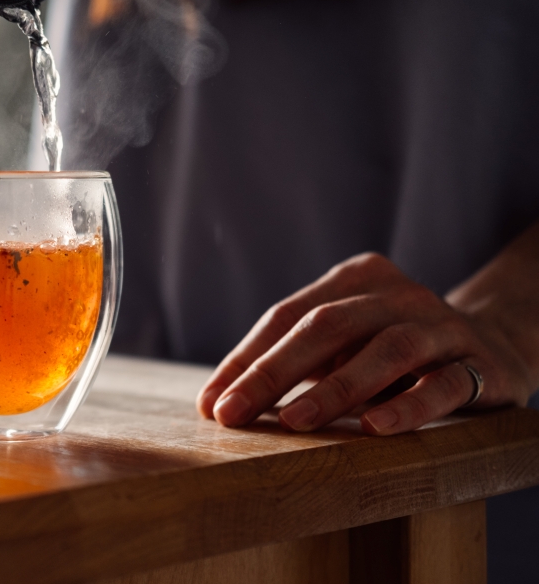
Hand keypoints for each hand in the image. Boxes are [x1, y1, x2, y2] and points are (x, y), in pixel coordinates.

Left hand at [196, 251, 538, 435]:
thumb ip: (294, 361)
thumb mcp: (344, 344)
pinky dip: (409, 406)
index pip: (286, 316)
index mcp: (353, 280)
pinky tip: (375, 428)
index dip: (245, 359)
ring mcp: (441, 326)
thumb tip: (219, 401)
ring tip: (294, 422)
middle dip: (272, 372)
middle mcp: (396, 294)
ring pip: (386, 350)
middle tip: (234, 413)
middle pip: (326, 326)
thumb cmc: (392, 351)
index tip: (211, 401)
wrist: (496, 343)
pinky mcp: (480, 364)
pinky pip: (444, 384)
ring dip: (336, 388)